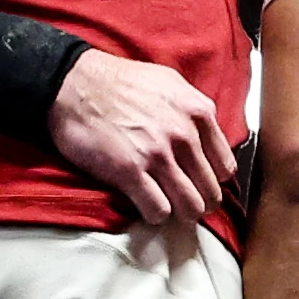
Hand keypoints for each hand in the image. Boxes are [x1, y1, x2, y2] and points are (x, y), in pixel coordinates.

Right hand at [50, 49, 231, 224]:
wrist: (73, 83)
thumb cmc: (119, 83)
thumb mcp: (170, 84)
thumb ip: (193, 110)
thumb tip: (208, 138)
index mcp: (198, 112)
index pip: (225, 167)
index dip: (212, 180)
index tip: (199, 183)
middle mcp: (183, 133)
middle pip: (211, 192)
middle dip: (199, 203)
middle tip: (185, 203)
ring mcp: (157, 154)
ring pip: (191, 206)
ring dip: (181, 213)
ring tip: (169, 208)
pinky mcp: (130, 171)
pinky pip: (159, 210)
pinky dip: (155, 215)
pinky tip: (147, 206)